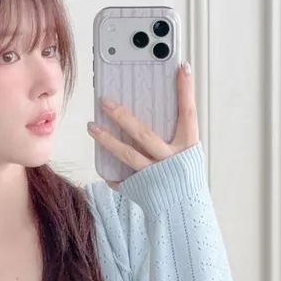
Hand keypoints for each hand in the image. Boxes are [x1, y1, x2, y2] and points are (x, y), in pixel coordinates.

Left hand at [87, 63, 199, 187]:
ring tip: (91, 127)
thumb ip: (178, 131)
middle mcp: (170, 160)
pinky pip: (123, 181)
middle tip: (104, 101)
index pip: (188, 114)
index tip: (180, 68)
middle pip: (144, 134)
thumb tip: (163, 104)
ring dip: (107, 140)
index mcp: (187, 147)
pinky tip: (103, 168)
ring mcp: (154, 176)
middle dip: (123, 116)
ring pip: (127, 155)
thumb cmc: (186, 178)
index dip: (185, 91)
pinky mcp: (142, 190)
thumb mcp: (189, 152)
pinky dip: (113, 176)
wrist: (186, 212)